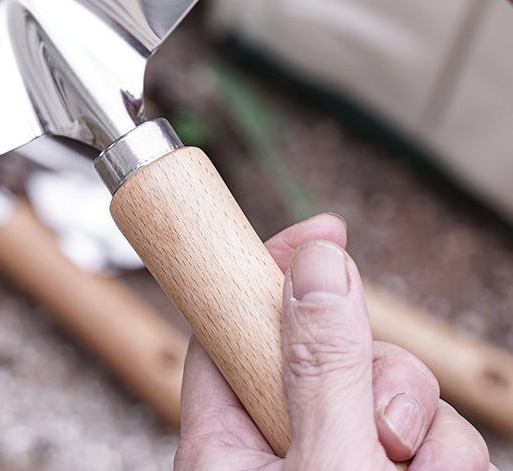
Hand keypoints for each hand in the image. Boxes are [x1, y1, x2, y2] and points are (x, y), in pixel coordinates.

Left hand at [174, 214, 494, 469]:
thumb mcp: (325, 465)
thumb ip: (322, 369)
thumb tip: (315, 264)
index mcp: (228, 440)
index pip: (235, 319)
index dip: (275, 267)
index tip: (326, 230)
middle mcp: (282, 449)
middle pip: (331, 348)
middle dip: (381, 371)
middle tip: (386, 428)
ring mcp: (340, 463)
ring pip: (394, 394)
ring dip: (428, 433)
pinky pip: (435, 443)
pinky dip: (449, 462)